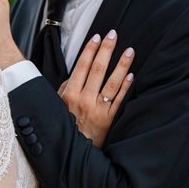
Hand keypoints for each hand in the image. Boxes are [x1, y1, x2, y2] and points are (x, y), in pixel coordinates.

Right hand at [58, 30, 134, 147]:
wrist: (72, 153)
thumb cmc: (64, 126)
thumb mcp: (57, 105)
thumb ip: (65, 88)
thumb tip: (74, 73)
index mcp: (69, 94)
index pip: (82, 66)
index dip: (90, 50)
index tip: (97, 37)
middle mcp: (84, 100)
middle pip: (97, 70)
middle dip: (106, 50)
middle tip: (113, 34)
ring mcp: (98, 110)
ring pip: (111, 83)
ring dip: (121, 65)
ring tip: (129, 50)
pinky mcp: (109, 120)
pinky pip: (119, 100)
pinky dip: (125, 87)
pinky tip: (131, 74)